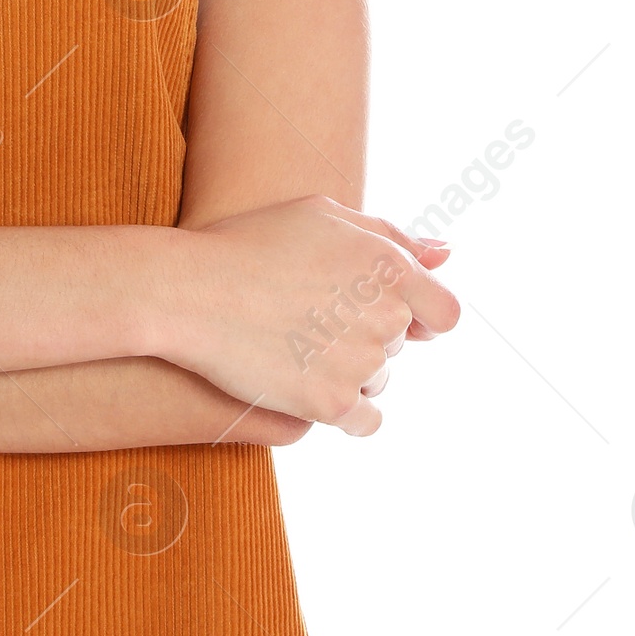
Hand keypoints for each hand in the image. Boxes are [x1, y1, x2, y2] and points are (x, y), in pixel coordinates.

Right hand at [153, 195, 459, 436]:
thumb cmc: (250, 243)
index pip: (445, 313)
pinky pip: (364, 420)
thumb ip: (390, 235)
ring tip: (293, 342)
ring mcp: (360, 363)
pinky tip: (305, 383)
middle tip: (308, 315)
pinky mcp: (331, 404)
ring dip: (350, 370)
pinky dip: (342, 408)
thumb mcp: (321, 216)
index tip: (382, 313)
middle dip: (366, 333)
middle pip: (399, 344)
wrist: (188, 291)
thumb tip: (446, 255)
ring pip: (379, 380)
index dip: (419, 316)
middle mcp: (385, 316)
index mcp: (389, 266)